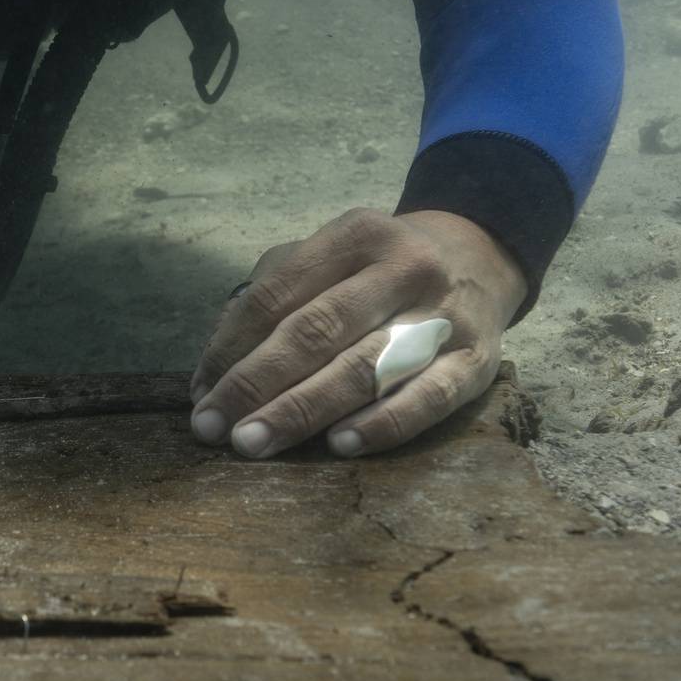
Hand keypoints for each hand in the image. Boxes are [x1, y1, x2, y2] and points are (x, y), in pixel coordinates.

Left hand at [189, 209, 527, 458]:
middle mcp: (403, 266)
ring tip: (255, 442)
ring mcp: (443, 314)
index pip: (277, 295)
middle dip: (256, 383)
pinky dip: (382, 423)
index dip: (230, 347)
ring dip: (302, 409)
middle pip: (315, 330)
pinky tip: (339, 446)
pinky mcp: (476, 360)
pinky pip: (428, 398)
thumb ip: (272, 297)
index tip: (200, 394)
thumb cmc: (377, 272)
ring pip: (365, 366)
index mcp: (356, 235)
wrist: (480, 260)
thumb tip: (213, 371)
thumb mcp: (330, 257)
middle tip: (213, 429)